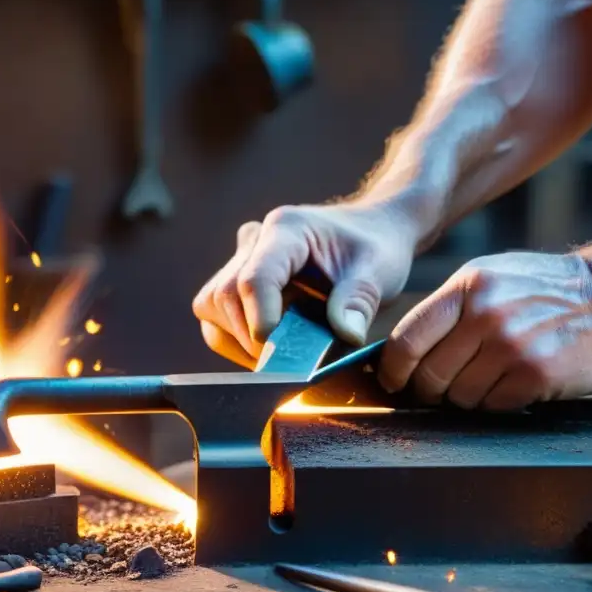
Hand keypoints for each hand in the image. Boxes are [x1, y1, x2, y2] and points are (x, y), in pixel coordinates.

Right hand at [193, 202, 417, 367]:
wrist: (370, 234)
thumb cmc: (374, 248)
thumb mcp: (380, 269)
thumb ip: (361, 300)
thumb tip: (347, 334)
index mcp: (287, 230)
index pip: (255, 279)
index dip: (261, 321)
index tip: (282, 354)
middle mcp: (255, 241)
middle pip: (224, 297)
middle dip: (253, 339)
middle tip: (293, 361)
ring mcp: (241, 261)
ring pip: (211, 309)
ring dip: (240, 342)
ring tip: (284, 352)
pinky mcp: (236, 282)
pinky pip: (218, 319)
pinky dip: (239, 343)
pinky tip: (275, 345)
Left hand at [378, 251, 591, 409]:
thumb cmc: (549, 291)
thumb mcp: (493, 277)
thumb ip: (448, 309)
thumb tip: (401, 350)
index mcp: (468, 286)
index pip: (406, 339)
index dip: (393, 370)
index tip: (395, 381)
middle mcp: (485, 314)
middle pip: (428, 375)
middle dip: (430, 391)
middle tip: (444, 388)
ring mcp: (511, 346)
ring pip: (459, 397)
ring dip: (467, 398)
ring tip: (490, 378)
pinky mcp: (535, 376)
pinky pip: (492, 406)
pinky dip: (497, 403)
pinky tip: (515, 384)